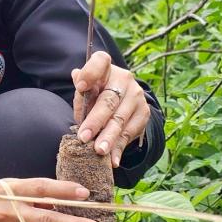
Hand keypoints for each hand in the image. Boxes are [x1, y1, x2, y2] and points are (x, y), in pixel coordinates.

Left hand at [71, 51, 150, 167]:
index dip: (90, 73)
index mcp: (105, 68)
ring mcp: (136, 96)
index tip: (80, 87)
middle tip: (84, 137)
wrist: (120, 100)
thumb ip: (82, 89)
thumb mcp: (86, 89)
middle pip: (109, 100)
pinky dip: (119, 148)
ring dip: (109, 138)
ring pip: (120, 120)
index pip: (100, 62)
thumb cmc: (95, 93)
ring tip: (98, 151)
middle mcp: (124, 79)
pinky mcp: (144, 113)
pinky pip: (130, 133)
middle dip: (96, 121)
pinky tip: (113, 159)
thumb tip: (78, 79)